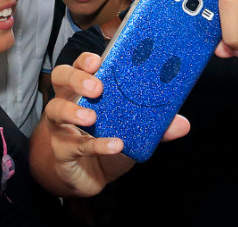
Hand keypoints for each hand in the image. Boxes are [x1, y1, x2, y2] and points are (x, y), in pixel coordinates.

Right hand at [42, 52, 189, 196]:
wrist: (90, 177)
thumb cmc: (107, 141)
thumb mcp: (133, 131)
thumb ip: (155, 126)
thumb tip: (182, 124)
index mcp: (84, 89)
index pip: (79, 65)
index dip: (86, 60)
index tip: (98, 60)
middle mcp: (68, 101)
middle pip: (61, 78)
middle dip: (77, 78)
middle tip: (97, 87)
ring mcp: (61, 126)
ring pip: (55, 109)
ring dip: (73, 111)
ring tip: (91, 117)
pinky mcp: (62, 151)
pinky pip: (74, 145)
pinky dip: (96, 145)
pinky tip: (114, 145)